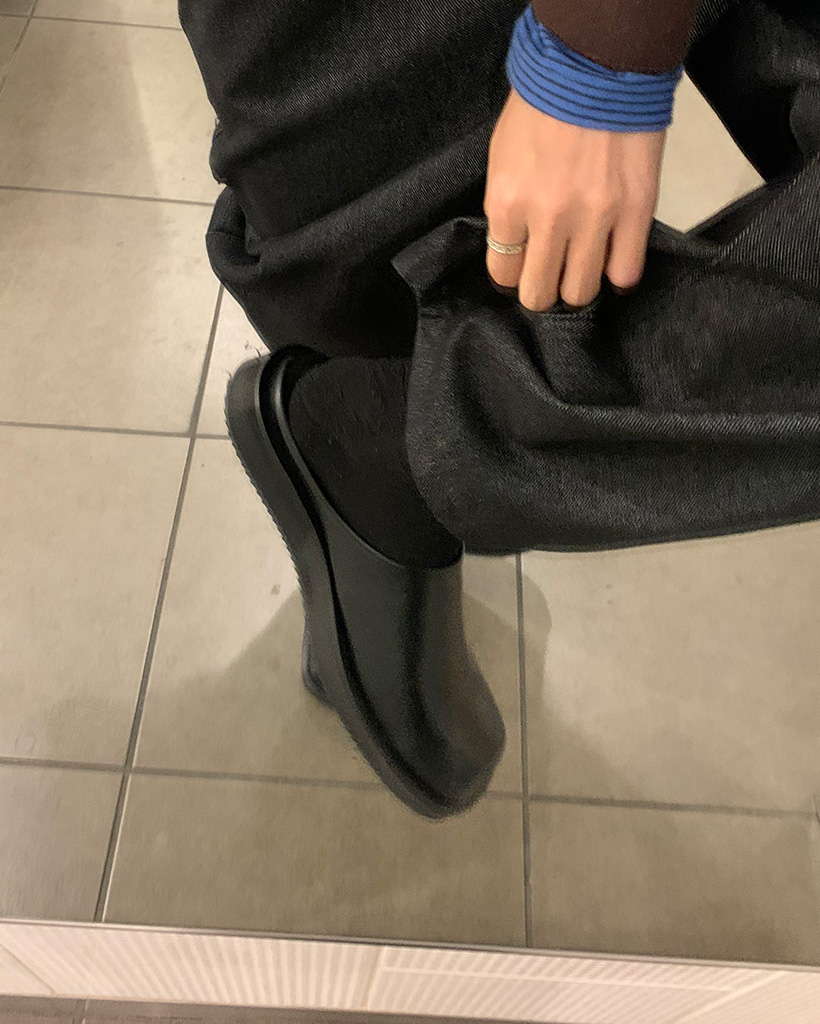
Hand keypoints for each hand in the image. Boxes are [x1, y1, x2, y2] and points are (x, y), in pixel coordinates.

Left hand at [484, 87, 666, 310]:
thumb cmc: (542, 107)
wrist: (595, 66)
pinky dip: (617, 278)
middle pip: (539, 294)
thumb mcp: (502, 159)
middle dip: (541, 291)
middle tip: (549, 275)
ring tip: (580, 269)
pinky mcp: (635, 212)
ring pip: (580, 292)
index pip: (503, 273)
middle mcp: (549, 219)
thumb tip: (516, 247)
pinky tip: (612, 267)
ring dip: (577, 287)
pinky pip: (625, 272)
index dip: (512, 275)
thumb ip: (507, 209)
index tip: (521, 268)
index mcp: (509, 204)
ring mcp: (596, 219)